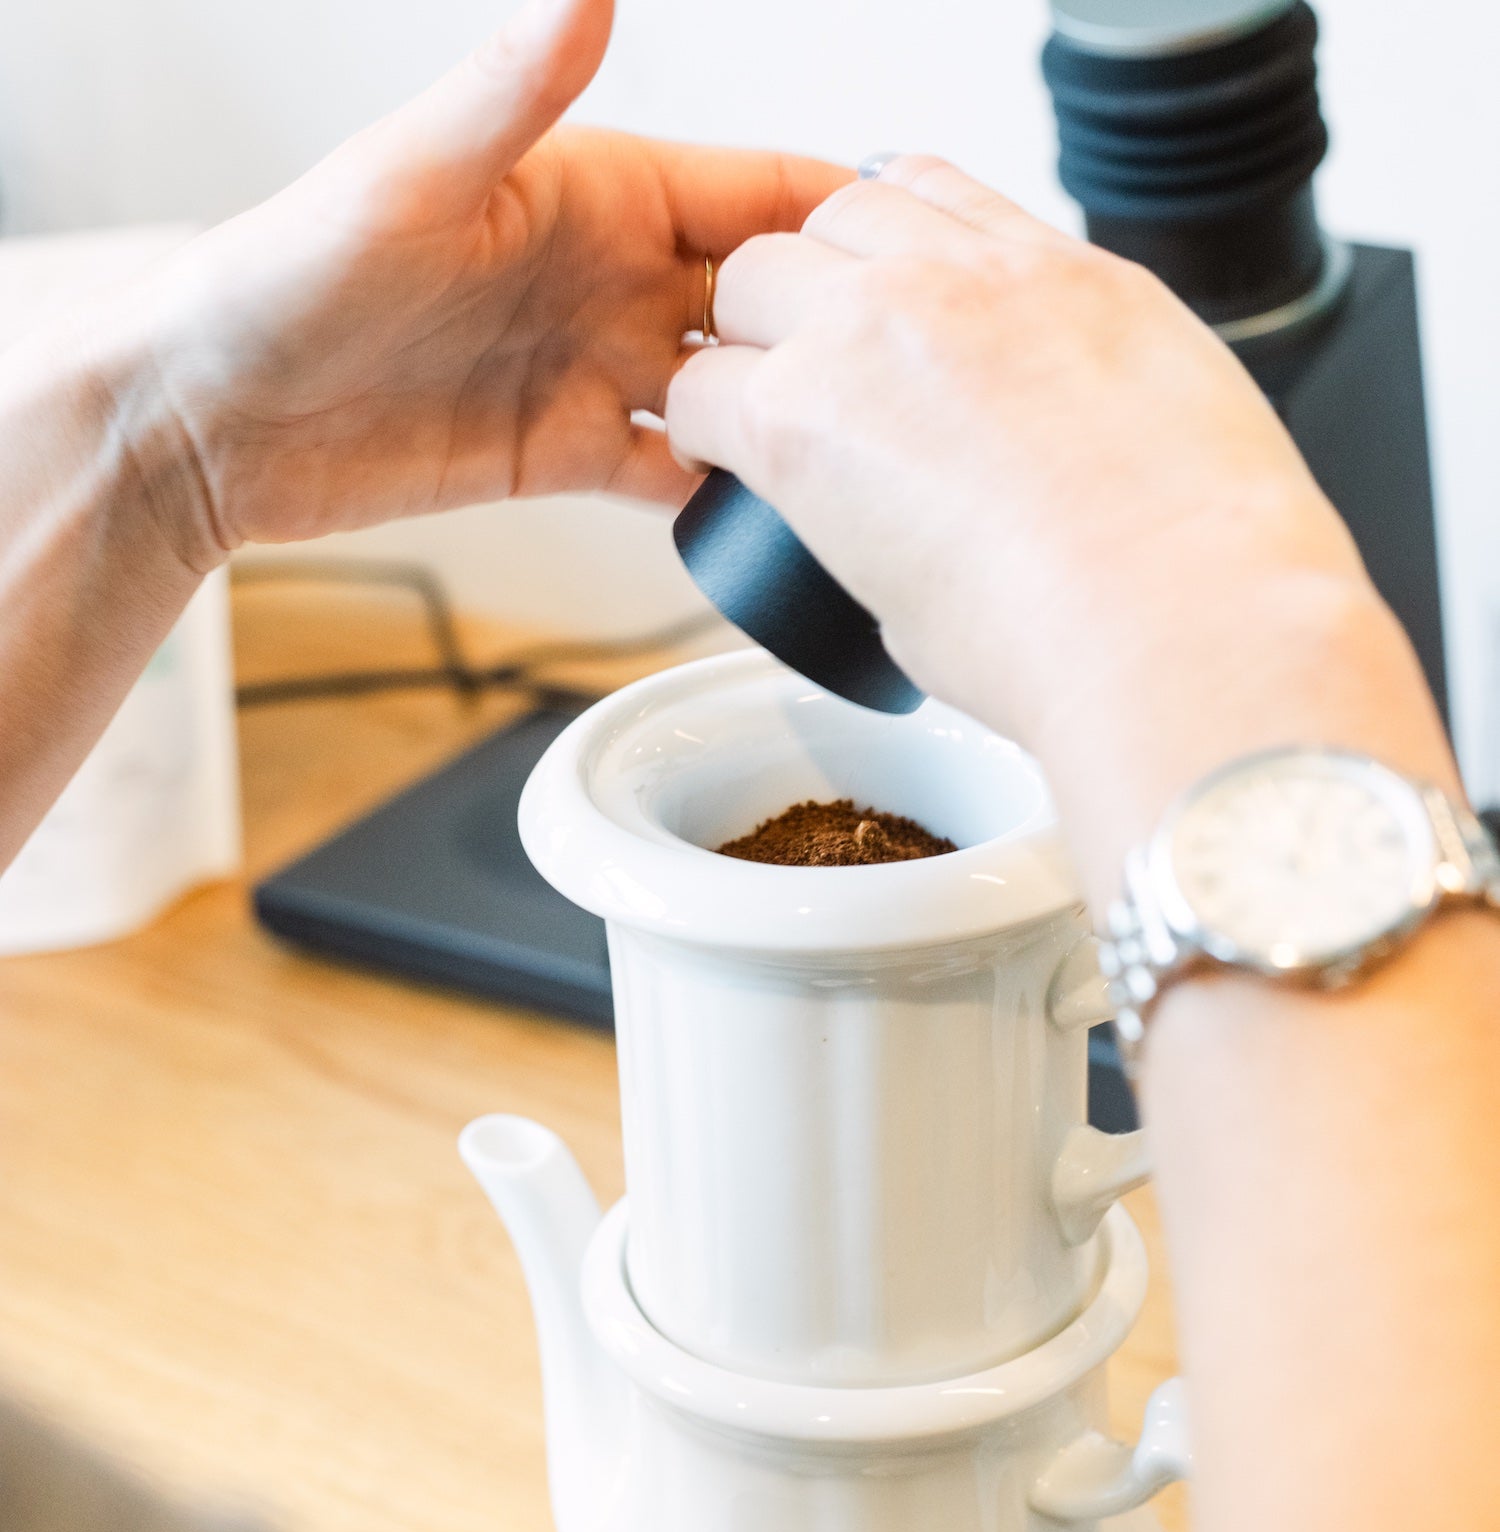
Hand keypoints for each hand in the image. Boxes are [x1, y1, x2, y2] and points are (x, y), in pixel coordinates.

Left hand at [126, 0, 846, 557]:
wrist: (217, 423)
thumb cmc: (285, 283)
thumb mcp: (406, 182)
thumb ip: (508, 97)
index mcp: (591, 193)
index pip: (750, 194)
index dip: (837, 217)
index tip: (924, 249)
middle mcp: (607, 279)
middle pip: (758, 304)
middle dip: (833, 334)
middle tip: (912, 382)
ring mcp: (592, 369)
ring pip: (729, 395)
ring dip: (786, 422)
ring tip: (858, 460)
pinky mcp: (566, 452)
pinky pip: (671, 474)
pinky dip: (719, 495)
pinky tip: (764, 516)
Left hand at [665, 157, 1453, 899]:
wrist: (1181, 618)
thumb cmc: (1201, 574)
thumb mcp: (1177, 432)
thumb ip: (1096, 408)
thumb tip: (1055, 461)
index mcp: (1068, 279)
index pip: (938, 197)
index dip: (884, 252)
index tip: (872, 314)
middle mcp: (969, 277)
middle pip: (830, 223)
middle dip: (806, 295)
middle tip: (807, 387)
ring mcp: (881, 330)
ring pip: (753, 281)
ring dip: (747, 349)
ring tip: (762, 434)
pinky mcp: (805, 415)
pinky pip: (701, 388)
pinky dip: (701, 430)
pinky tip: (721, 478)